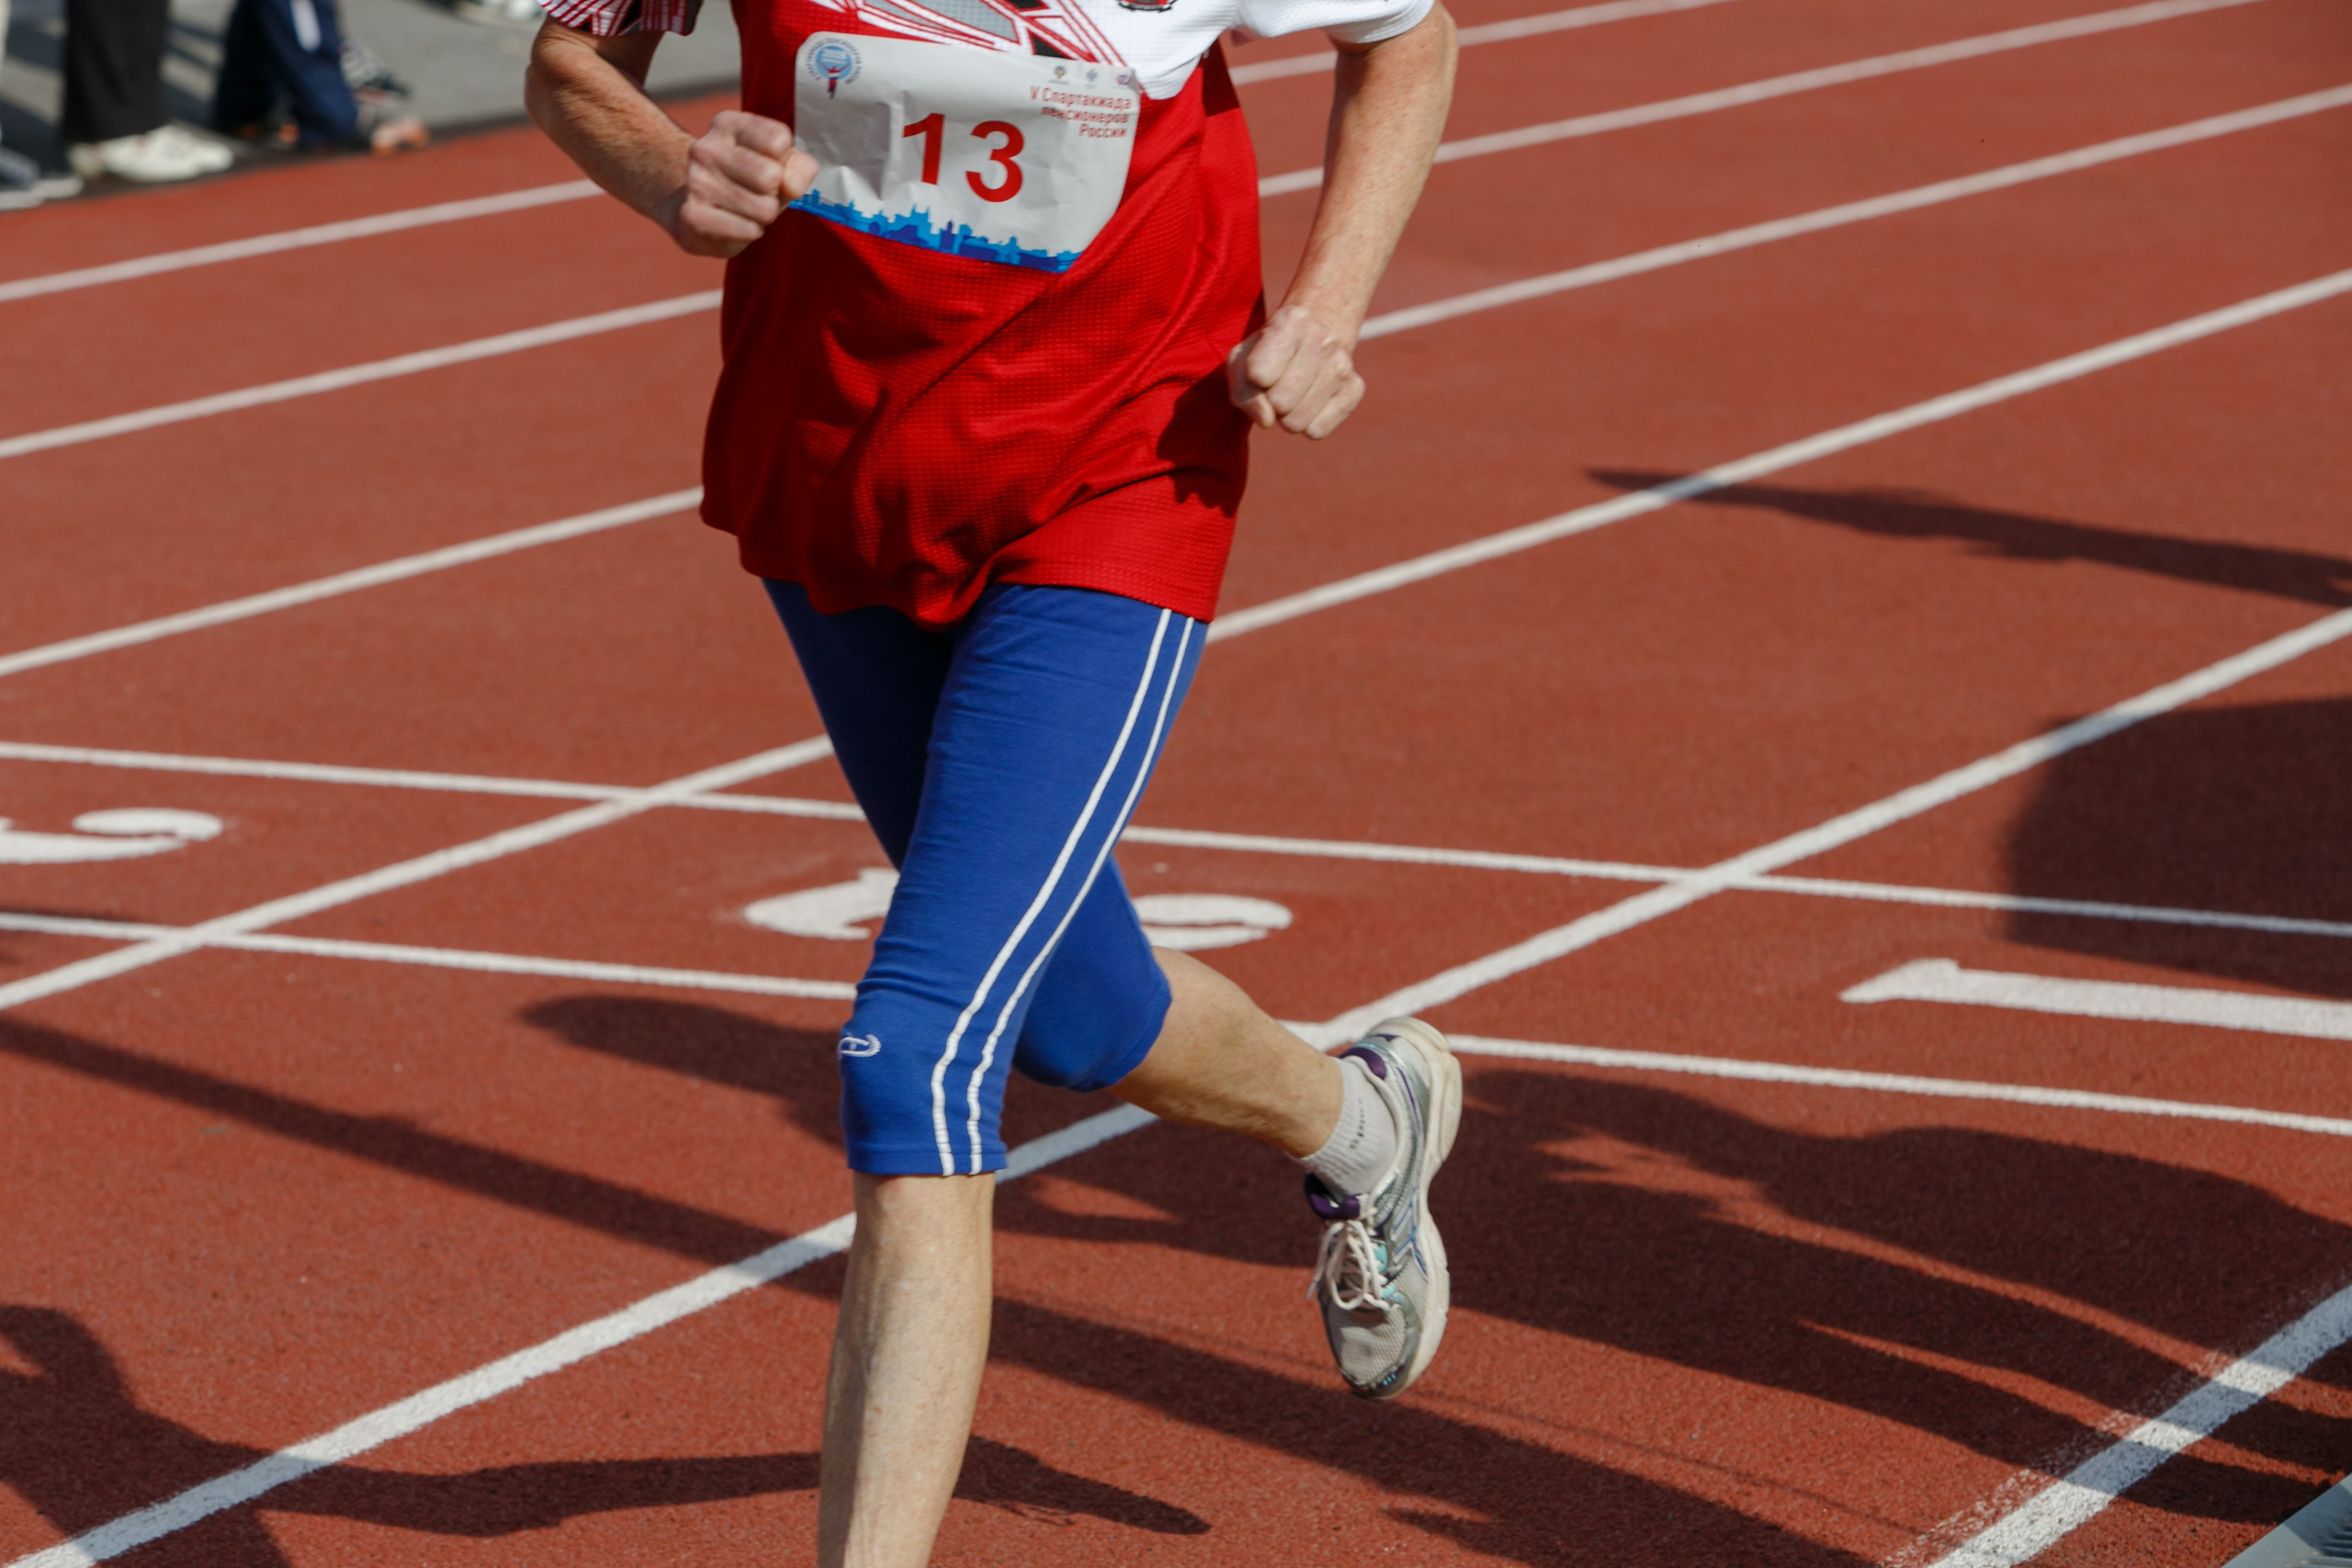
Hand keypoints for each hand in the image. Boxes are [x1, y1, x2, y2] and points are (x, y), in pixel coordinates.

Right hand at [667, 111, 818, 257]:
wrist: (701, 213)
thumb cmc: (749, 183)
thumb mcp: (780, 164)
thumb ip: (800, 166)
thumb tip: (792, 185)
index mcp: (727, 124)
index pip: (779, 140)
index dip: (785, 162)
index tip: (767, 164)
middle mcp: (706, 148)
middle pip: (771, 176)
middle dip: (774, 193)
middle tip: (757, 193)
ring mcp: (696, 181)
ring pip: (764, 209)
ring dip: (764, 215)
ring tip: (745, 209)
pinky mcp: (693, 216)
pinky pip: (749, 230)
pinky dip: (751, 232)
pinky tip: (734, 223)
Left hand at [1226, 305, 1365, 438]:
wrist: (1310, 340)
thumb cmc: (1267, 354)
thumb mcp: (1241, 362)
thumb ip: (1243, 391)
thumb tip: (1267, 420)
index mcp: (1291, 321)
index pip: (1259, 374)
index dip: (1252, 380)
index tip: (1261, 368)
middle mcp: (1323, 338)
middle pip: (1281, 403)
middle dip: (1272, 401)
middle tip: (1278, 384)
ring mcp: (1343, 363)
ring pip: (1298, 421)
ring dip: (1288, 415)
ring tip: (1293, 391)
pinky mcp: (1355, 389)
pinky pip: (1317, 430)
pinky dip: (1307, 424)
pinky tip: (1310, 400)